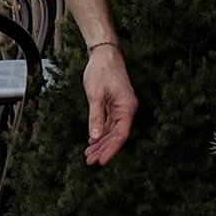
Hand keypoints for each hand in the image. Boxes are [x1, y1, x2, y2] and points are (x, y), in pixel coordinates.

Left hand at [83, 39, 135, 166]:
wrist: (104, 54)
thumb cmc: (101, 71)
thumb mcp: (95, 95)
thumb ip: (95, 117)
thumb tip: (94, 138)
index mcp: (127, 108)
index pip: (121, 135)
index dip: (111, 149)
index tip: (101, 161)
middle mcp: (127, 110)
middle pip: (116, 136)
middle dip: (103, 149)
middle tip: (89, 161)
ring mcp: (121, 108)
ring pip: (112, 131)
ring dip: (101, 143)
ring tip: (88, 155)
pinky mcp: (114, 105)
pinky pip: (108, 124)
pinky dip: (100, 133)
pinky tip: (92, 142)